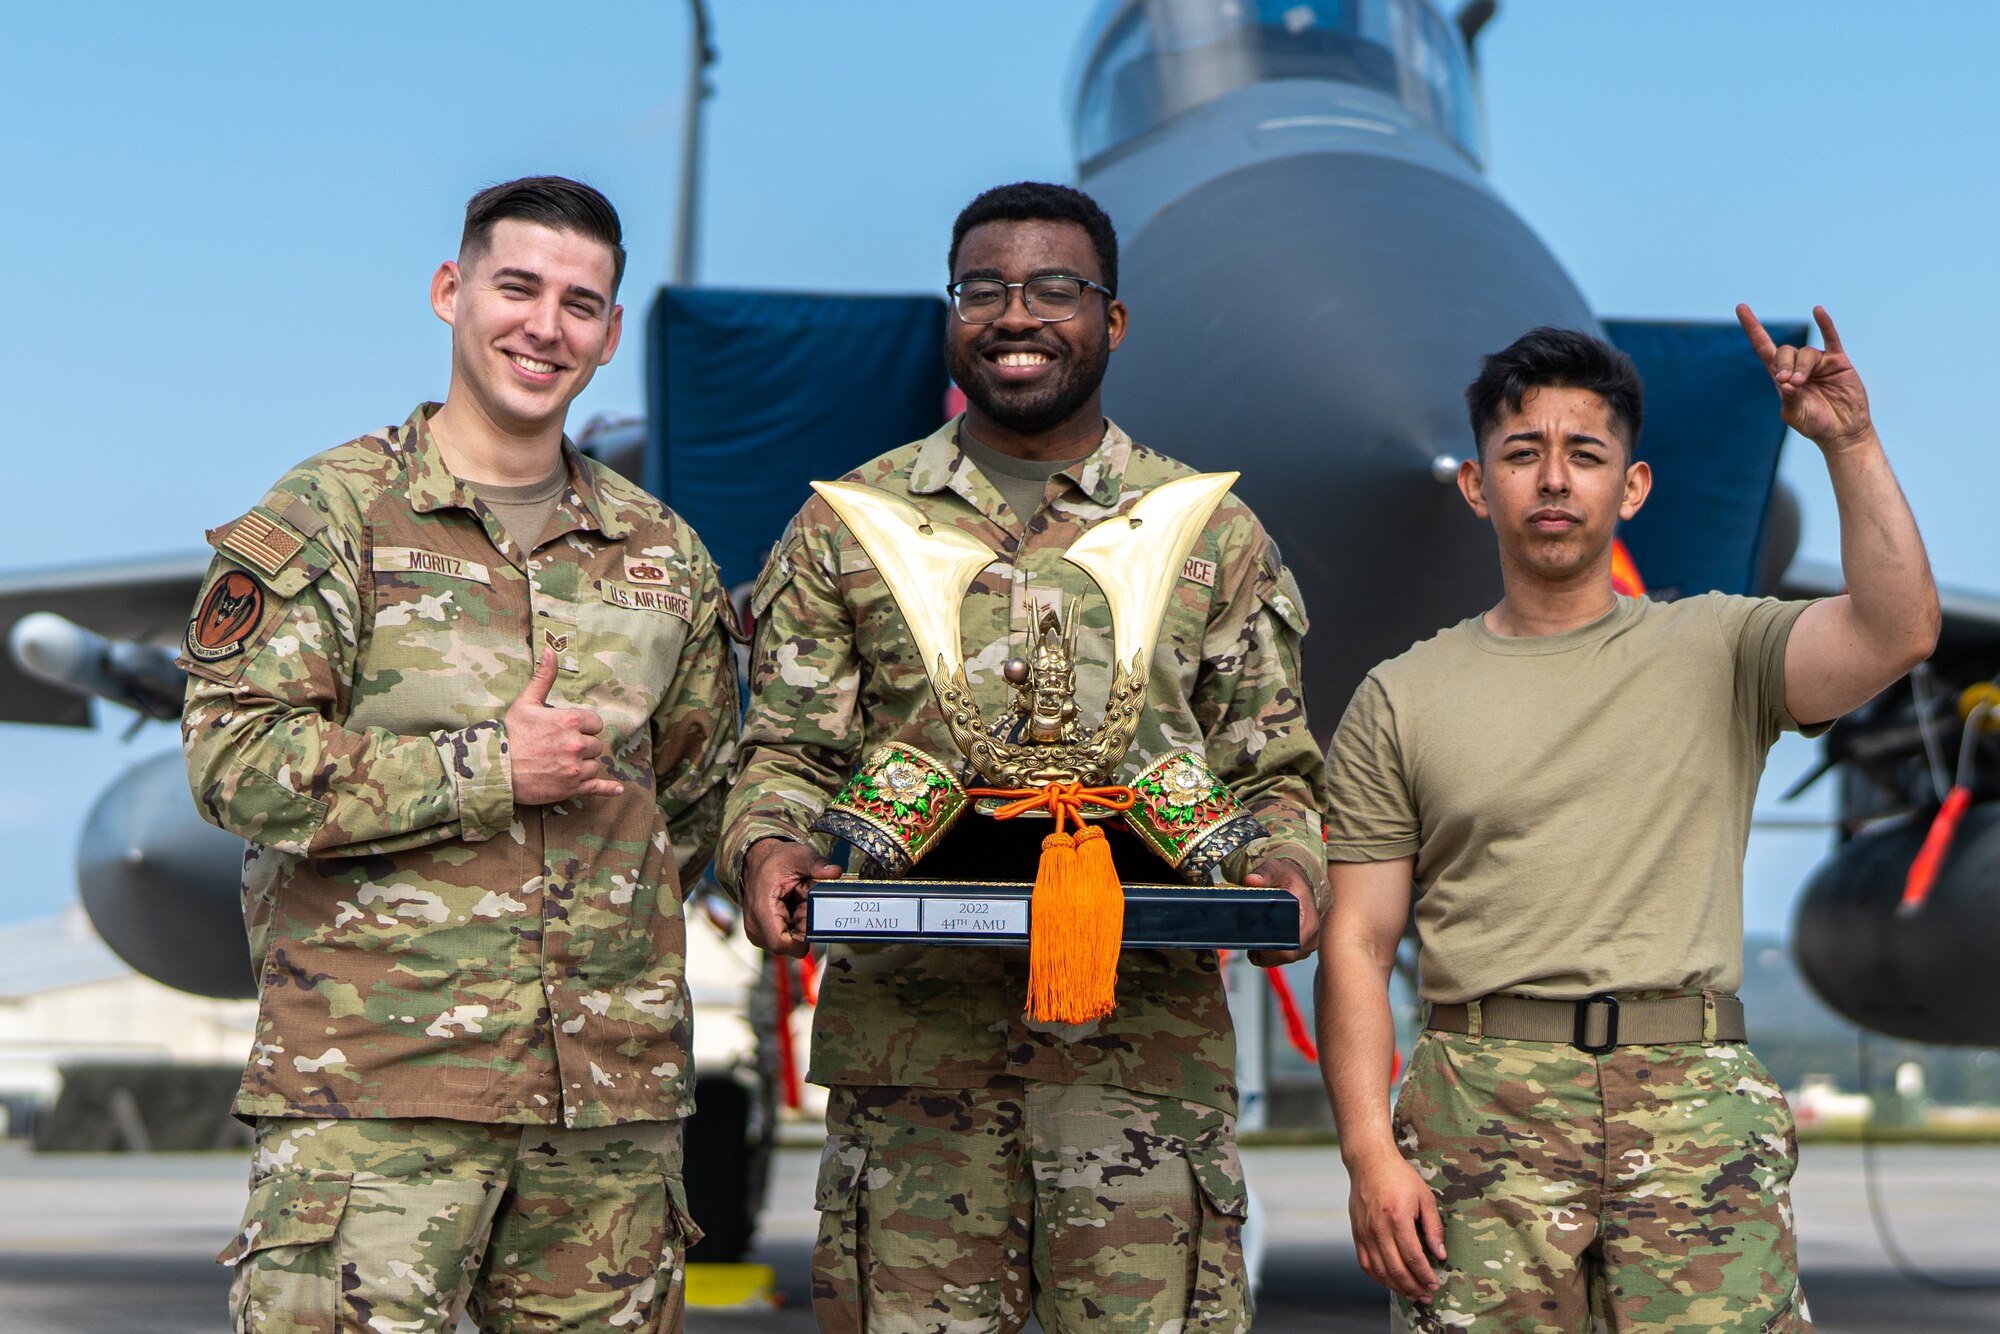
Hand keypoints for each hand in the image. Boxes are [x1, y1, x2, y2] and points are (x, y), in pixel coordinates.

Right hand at [505, 649, 622, 804]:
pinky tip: (617, 790)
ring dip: (584, 764)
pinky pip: (597, 787)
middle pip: (596, 744)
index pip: (595, 723)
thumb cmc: (509, 734)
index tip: (570, 730)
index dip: (584, 726)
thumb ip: (543, 677)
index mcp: (569, 721)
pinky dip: (608, 789)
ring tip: (563, 764)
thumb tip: (551, 650)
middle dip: (583, 746)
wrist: (493, 769)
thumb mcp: (526, 702)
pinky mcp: (571, 788)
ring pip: (594, 764)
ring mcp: (575, 768)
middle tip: (562, 748)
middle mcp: (576, 744)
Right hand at [743, 837, 840, 957]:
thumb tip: (835, 871)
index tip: (811, 919)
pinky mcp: (761, 934)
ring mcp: (757, 932)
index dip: (802, 938)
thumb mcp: (798, 857)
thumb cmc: (774, 861)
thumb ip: (817, 865)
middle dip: (804, 927)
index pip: (781, 943)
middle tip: (805, 904)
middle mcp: (756, 926)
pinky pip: (784, 939)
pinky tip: (792, 908)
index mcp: (762, 910)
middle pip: (789, 944)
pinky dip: (793, 926)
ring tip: (797, 904)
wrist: (757, 860)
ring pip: (788, 942)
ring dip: (799, 927)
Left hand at [1246, 857, 1319, 966]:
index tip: (1254, 941)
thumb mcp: (1276, 870)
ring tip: (1254, 939)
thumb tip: (1251, 880)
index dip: (1269, 949)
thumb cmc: (1288, 877)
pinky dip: (1269, 954)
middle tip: (1249, 940)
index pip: (1289, 948)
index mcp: (1308, 920)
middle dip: (1264, 952)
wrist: (1298, 881)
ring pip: (1281, 959)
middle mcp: (1311, 936)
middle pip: (1283, 957)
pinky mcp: (1300, 947)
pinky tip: (1261, 943)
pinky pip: (1282, 958)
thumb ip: (1264, 874)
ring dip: (1266, 954)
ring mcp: (1307, 944)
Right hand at [1347, 1146, 1446, 1304]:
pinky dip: (1378, 1278)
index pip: (1413, 1257)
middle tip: (1426, 1295)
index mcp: (1398, 1218)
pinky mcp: (1357, 1233)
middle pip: (1396, 1269)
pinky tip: (1390, 1282)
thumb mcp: (1425, 1197)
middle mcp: (1378, 1228)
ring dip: (1397, 1287)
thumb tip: (1440, 1255)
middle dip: (1413, 1287)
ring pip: (1380, 1271)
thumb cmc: (1400, 1177)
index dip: (1425, 1275)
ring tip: (1411, 1294)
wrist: (1369, 1162)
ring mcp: (1365, 1232)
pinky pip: (1366, 1263)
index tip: (1435, 1284)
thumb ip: (1434, 1227)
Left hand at [1737, 304, 1874, 451]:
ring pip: (1806, 353)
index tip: (1741, 307)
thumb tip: (1786, 382)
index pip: (1764, 347)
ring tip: (1801, 383)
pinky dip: (1825, 324)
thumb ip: (1789, 398)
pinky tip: (1817, 311)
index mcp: (1781, 377)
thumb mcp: (1794, 414)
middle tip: (1789, 383)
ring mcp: (1818, 362)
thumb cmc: (1815, 424)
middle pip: (1785, 351)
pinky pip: (1831, 338)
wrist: (1842, 431)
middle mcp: (1798, 366)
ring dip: (1802, 367)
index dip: (1753, 328)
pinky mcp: (1838, 362)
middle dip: (1784, 365)